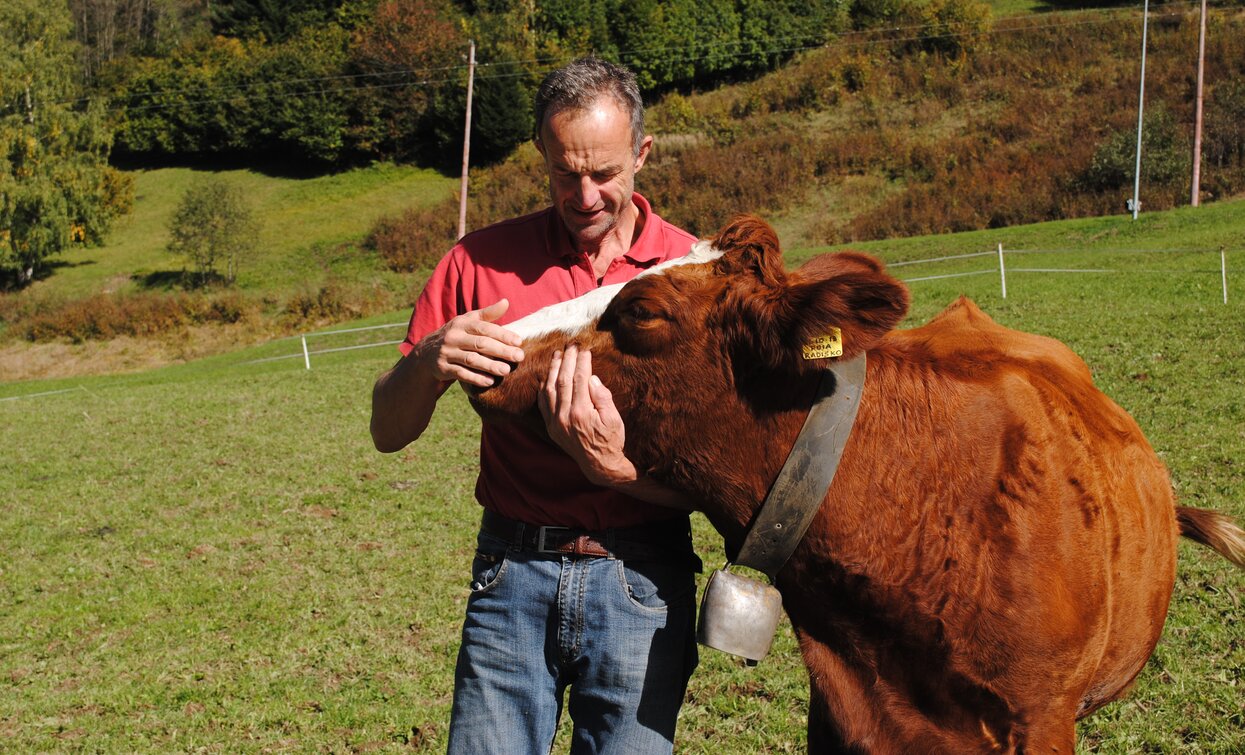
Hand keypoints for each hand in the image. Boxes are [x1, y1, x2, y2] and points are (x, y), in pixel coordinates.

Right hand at [413, 299, 524, 388]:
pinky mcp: (443, 368)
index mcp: (462, 323)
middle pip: (480, 344)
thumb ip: (488, 314)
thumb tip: (506, 302)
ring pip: (471, 359)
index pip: (484, 328)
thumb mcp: (468, 321)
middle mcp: (453, 337)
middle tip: (519, 357)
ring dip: (489, 365)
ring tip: (506, 370)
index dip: (502, 334)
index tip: (519, 341)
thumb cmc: (456, 334)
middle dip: (501, 350)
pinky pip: (460, 374)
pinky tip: (489, 381)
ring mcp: (447, 352)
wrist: (427, 352)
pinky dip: (475, 378)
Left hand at [538, 344, 638, 486]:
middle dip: (567, 360)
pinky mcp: (551, 427)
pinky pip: (543, 403)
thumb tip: (591, 378)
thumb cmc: (611, 440)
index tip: (585, 349)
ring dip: (553, 369)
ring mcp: (555, 422)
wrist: (599, 464)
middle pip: (563, 380)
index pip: (580, 379)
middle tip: (571, 345)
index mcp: (581, 412)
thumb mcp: (614, 419)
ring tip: (558, 354)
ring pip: (549, 389)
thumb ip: (602, 398)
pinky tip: (547, 376)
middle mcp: (564, 416)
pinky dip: (543, 387)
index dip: (582, 362)